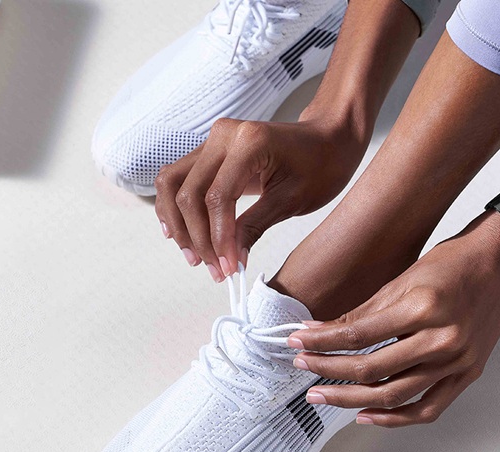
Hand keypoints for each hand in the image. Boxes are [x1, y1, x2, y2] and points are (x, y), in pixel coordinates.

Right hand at [154, 113, 367, 281]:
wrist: (328, 138)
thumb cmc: (320, 165)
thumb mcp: (292, 200)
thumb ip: (255, 226)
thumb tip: (229, 260)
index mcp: (249, 142)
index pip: (217, 198)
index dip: (218, 238)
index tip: (227, 268)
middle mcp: (223, 135)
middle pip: (187, 193)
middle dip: (197, 237)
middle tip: (213, 269)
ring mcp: (212, 140)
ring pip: (171, 184)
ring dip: (177, 224)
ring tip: (195, 257)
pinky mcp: (207, 151)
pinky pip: (178, 179)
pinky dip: (176, 208)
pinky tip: (181, 234)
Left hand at [286, 215, 499, 426]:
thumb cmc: (453, 264)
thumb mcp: (403, 279)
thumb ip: (363, 313)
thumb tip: (321, 331)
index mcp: (422, 308)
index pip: (358, 334)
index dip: (322, 342)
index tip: (298, 342)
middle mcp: (441, 339)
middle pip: (372, 369)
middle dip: (329, 370)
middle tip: (302, 369)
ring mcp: (457, 361)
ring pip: (395, 395)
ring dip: (352, 400)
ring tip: (323, 396)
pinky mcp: (467, 375)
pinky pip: (428, 409)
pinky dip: (395, 419)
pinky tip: (365, 416)